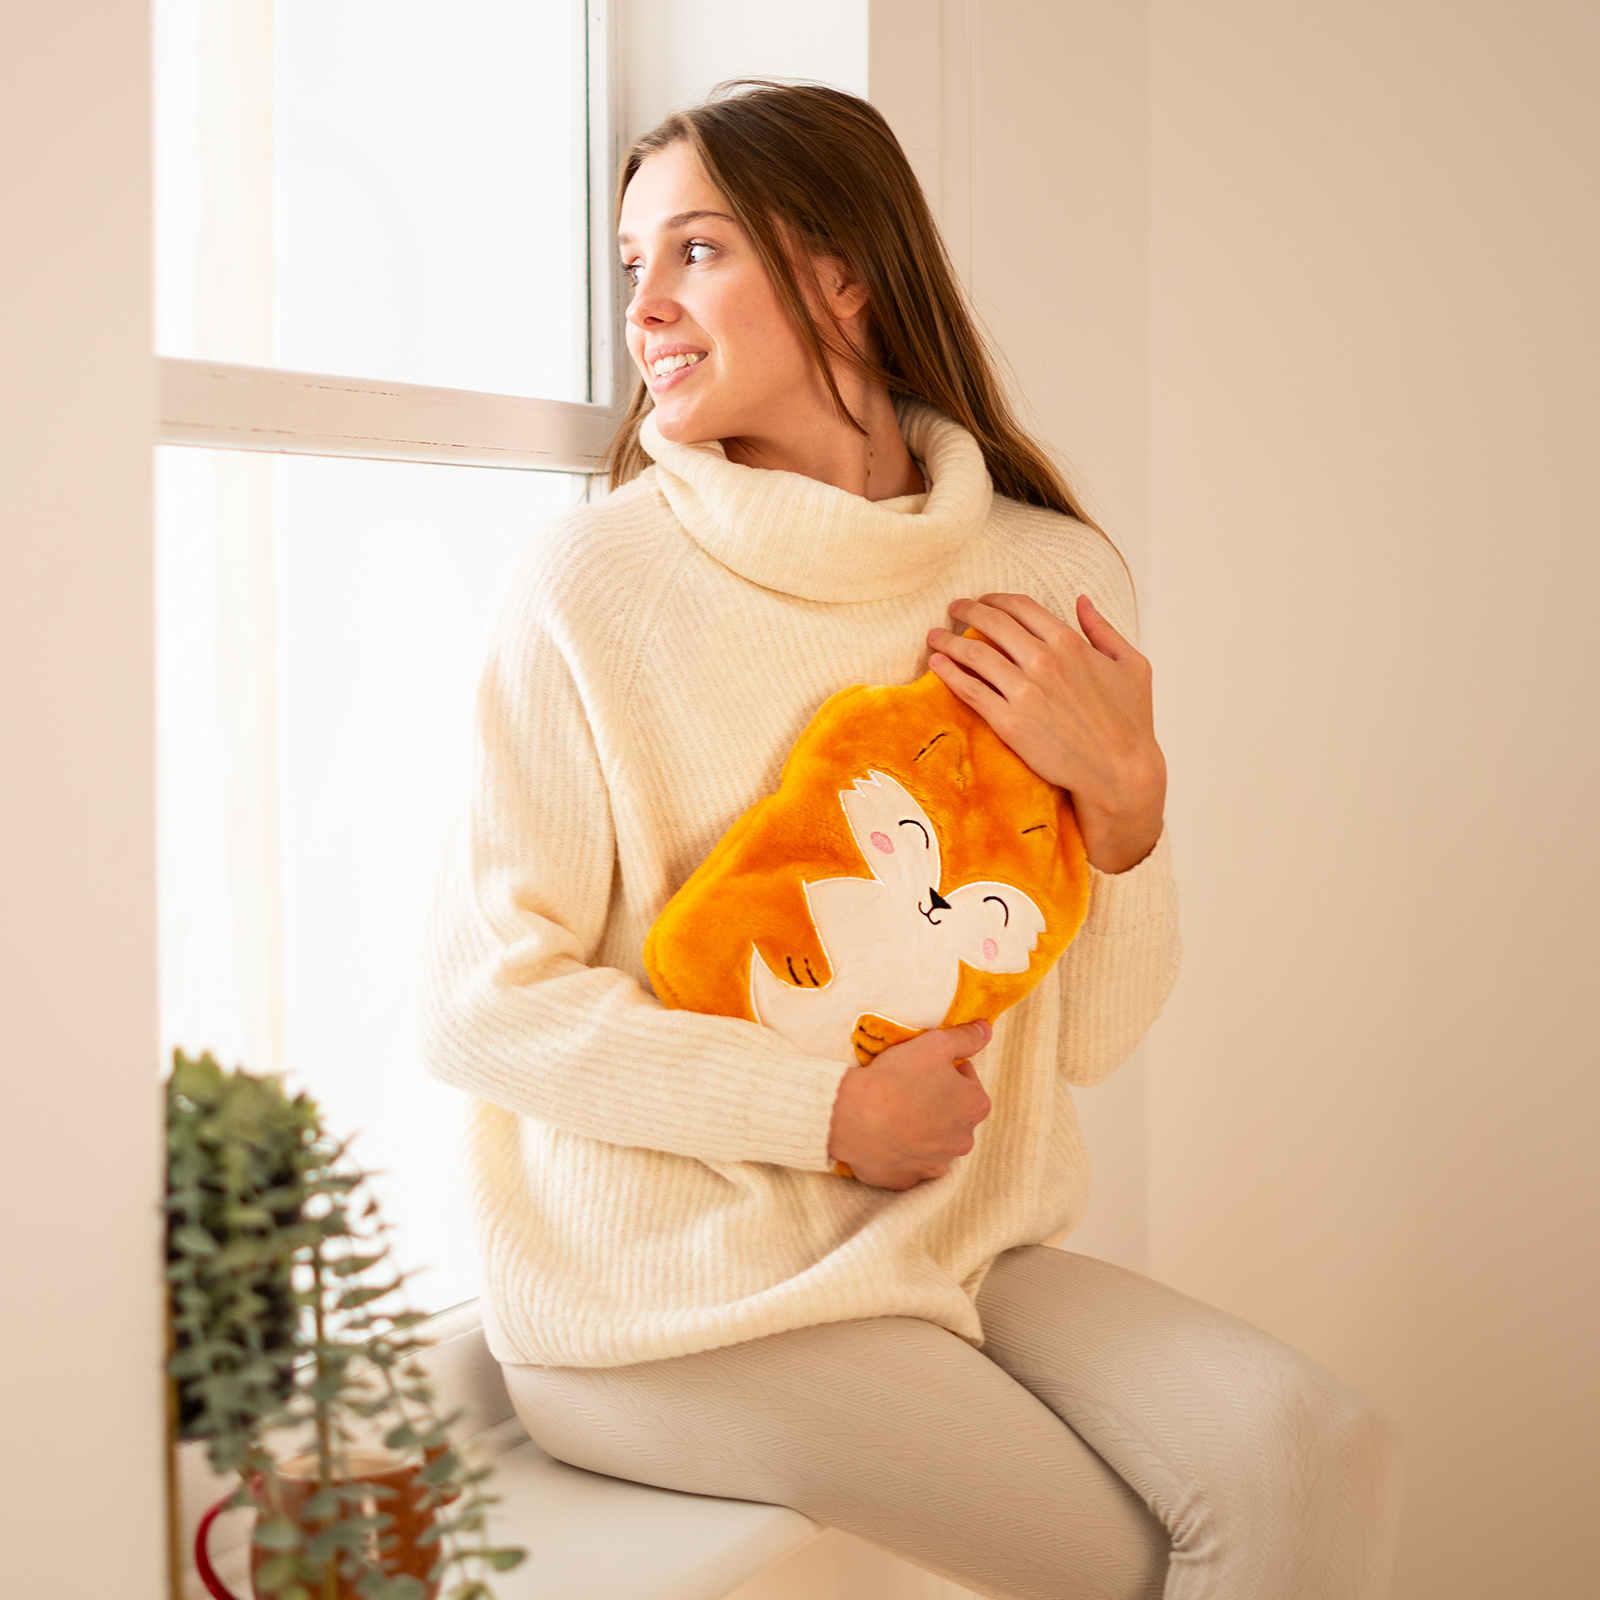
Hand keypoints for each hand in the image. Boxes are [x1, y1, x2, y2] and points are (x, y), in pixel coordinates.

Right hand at [826, 1020, 993, 1189]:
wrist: (853, 1116)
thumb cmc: (897, 1078)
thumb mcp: (935, 1044)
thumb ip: (966, 1037)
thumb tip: (986, 1030)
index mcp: (975, 1106)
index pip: (969, 1083)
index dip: (948, 1071)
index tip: (926, 1068)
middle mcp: (962, 1141)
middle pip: (954, 1116)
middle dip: (938, 1104)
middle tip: (909, 1089)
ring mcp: (935, 1164)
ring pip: (933, 1143)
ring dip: (921, 1130)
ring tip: (894, 1113)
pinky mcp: (907, 1180)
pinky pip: (908, 1164)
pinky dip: (900, 1152)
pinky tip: (884, 1136)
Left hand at [927, 593, 1165, 874]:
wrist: (1120, 772)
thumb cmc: (1131, 722)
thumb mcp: (1132, 665)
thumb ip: (1103, 629)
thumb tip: (1082, 600)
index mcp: (1070, 643)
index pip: (1020, 607)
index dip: (995, 599)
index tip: (982, 601)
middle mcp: (1043, 661)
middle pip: (992, 623)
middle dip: (967, 611)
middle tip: (953, 609)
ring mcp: (1024, 692)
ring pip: (974, 655)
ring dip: (948, 641)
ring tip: (934, 636)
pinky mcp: (1009, 723)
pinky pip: (970, 690)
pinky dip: (948, 673)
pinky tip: (937, 664)